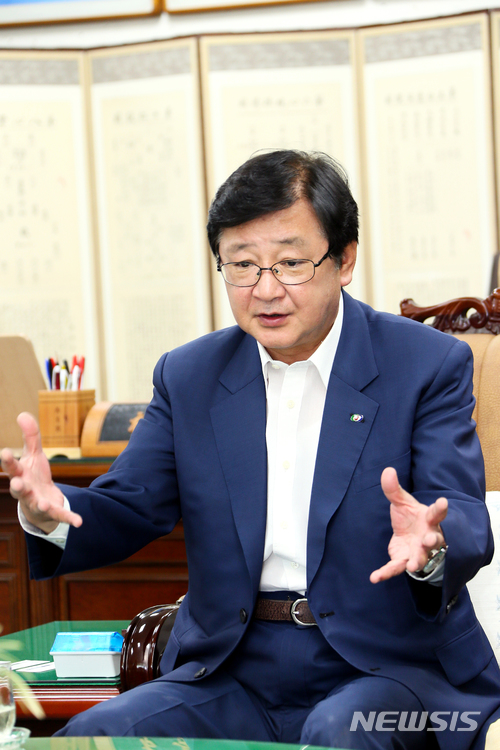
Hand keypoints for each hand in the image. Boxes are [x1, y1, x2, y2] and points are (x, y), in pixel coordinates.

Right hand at [1, 412, 81, 533]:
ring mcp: (37, 502)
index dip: (8, 460)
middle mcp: (25, 490)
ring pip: (36, 504)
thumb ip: (30, 436)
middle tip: (16, 483)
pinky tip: (79, 522)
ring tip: (43, 504)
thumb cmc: (33, 475)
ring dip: (40, 504)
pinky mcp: (52, 512)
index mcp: (20, 475)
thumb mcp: (34, 455)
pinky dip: (69, 518)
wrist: (40, 501)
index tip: (5, 452)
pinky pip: (60, 516)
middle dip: (17, 486)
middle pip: (19, 489)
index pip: (12, 467)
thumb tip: (22, 414)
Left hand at [370, 466, 446, 583]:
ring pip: (421, 558)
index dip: (440, 508)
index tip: (442, 501)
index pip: (437, 513)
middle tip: (430, 540)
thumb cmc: (410, 517)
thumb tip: (387, 470)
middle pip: (434, 540)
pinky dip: (385, 573)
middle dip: (433, 541)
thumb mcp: (401, 501)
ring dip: (418, 561)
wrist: (409, 535)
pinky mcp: (404, 560)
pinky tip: (374, 577)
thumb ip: (394, 489)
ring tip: (414, 565)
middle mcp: (427, 537)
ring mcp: (418, 551)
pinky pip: (396, 568)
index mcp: (428, 520)